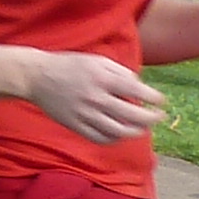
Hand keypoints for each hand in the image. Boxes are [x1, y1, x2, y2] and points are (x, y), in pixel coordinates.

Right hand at [24, 52, 165, 145]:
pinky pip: (100, 138)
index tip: (161, 101)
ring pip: (119, 131)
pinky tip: (119, 134)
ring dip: (136, 131)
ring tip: (142, 128)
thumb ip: (120, 72)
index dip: (154, 98)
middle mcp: (96, 98)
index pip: (137, 91)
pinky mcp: (75, 125)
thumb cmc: (70, 65)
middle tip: (159, 117)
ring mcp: (85, 114)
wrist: (37, 76)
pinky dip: (114, 139)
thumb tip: (139, 87)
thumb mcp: (97, 60)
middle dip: (151, 118)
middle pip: (132, 115)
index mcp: (103, 78)